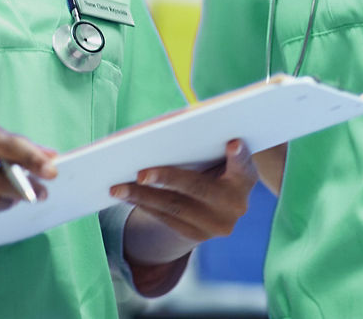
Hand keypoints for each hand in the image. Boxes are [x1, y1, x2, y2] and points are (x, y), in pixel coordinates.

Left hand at [113, 139, 257, 265]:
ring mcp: (217, 224)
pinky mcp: (197, 235)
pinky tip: (126, 196)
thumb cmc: (216, 164)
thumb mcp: (219, 154)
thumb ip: (207, 142)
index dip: (239, 155)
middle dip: (167, 179)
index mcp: (245, 177)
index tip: (232, 143)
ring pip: (174, 207)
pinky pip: (166, 219)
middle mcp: (236, 204)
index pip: (244, 164)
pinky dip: (144, 206)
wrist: (221, 204)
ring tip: (118, 187)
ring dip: (142, 196)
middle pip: (198, 187)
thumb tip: (165, 127)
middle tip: (142, 173)